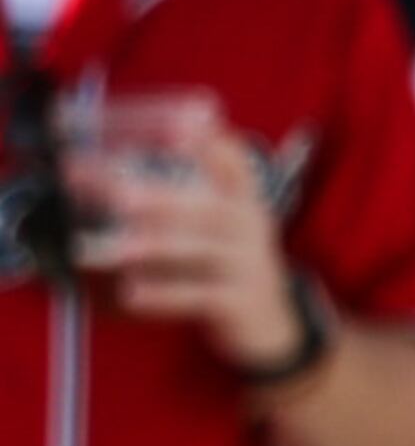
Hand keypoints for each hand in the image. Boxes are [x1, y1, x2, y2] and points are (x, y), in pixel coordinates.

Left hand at [67, 111, 301, 369]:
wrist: (271, 324)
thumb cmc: (230, 266)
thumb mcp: (218, 229)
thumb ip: (173, 203)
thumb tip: (113, 182)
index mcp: (244, 203)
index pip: (235, 165)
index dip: (211, 144)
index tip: (183, 121)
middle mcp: (250, 229)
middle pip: (210, 209)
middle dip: (163, 201)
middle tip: (120, 196)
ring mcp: (247, 266)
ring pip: (203, 252)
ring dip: (157, 248)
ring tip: (118, 250)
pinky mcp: (238, 303)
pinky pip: (200, 297)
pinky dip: (164, 296)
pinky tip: (132, 294)